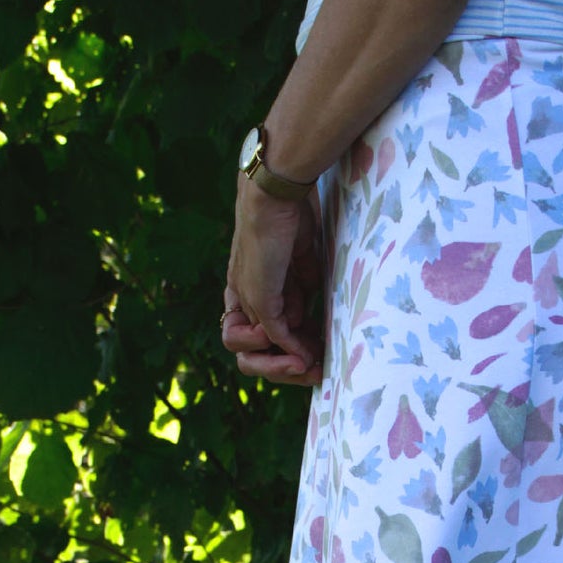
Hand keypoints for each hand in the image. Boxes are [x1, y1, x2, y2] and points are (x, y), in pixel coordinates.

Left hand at [222, 175, 324, 387]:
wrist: (277, 192)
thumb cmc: (292, 219)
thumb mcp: (301, 266)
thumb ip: (299, 294)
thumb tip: (304, 325)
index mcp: (253, 293)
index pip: (262, 338)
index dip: (288, 355)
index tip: (317, 357)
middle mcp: (245, 299)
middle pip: (251, 353)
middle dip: (283, 368)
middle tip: (313, 371)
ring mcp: (248, 297)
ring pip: (252, 351)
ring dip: (281, 363)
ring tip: (307, 364)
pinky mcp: (257, 294)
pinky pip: (271, 333)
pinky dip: (289, 348)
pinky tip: (306, 354)